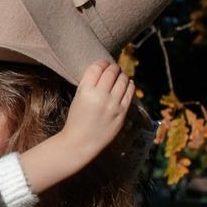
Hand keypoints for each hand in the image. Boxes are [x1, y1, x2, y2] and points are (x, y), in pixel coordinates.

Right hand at [16, 59, 137, 195]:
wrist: (80, 143)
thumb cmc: (77, 119)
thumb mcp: (78, 97)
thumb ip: (89, 84)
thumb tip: (105, 70)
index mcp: (85, 91)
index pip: (97, 67)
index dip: (101, 63)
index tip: (103, 64)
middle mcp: (100, 96)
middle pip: (111, 72)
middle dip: (113, 67)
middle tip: (113, 69)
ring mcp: (113, 104)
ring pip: (123, 80)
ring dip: (122, 75)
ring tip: (120, 76)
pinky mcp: (122, 112)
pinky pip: (130, 92)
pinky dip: (130, 85)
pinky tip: (128, 84)